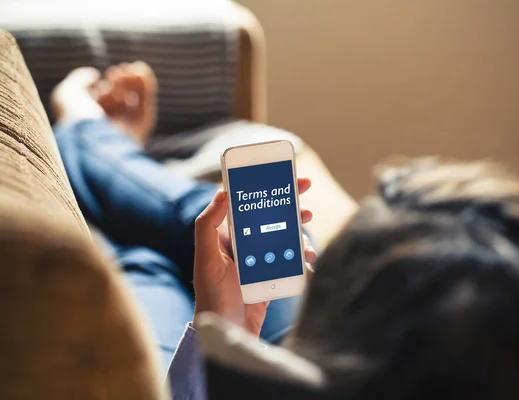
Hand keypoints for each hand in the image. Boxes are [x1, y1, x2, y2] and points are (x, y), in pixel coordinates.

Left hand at [193, 178, 316, 336]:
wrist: (227, 333)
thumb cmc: (211, 297)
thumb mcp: (205, 259)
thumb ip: (207, 226)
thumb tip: (222, 192)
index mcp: (225, 235)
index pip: (245, 202)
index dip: (262, 186)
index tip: (279, 174)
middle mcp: (243, 243)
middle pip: (269, 215)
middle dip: (288, 202)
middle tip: (305, 192)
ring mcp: (258, 259)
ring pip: (283, 235)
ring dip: (298, 229)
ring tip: (308, 230)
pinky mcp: (271, 274)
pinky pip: (289, 259)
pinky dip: (301, 255)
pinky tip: (308, 258)